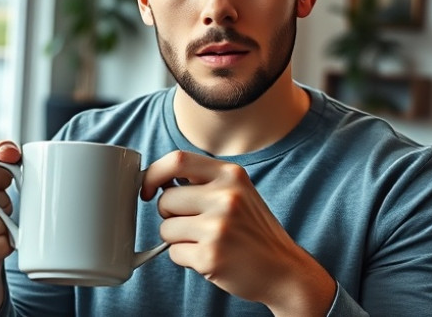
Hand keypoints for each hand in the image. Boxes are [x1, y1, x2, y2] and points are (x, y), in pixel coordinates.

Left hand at [141, 151, 334, 315]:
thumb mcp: (238, 193)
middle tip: (191, 225)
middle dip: (168, 215)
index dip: (153, 173)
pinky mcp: (211, 256)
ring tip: (205, 242)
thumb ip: (203, 182)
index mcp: (231, 175)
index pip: (177, 160)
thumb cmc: (252, 232)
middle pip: (165, 199)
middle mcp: (226, 197)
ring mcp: (219, 227)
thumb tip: (155, 179)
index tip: (147, 189)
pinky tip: (209, 258)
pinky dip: (185, 258)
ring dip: (176, 239)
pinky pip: (174, 253)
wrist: (284, 270)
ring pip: (165, 228)